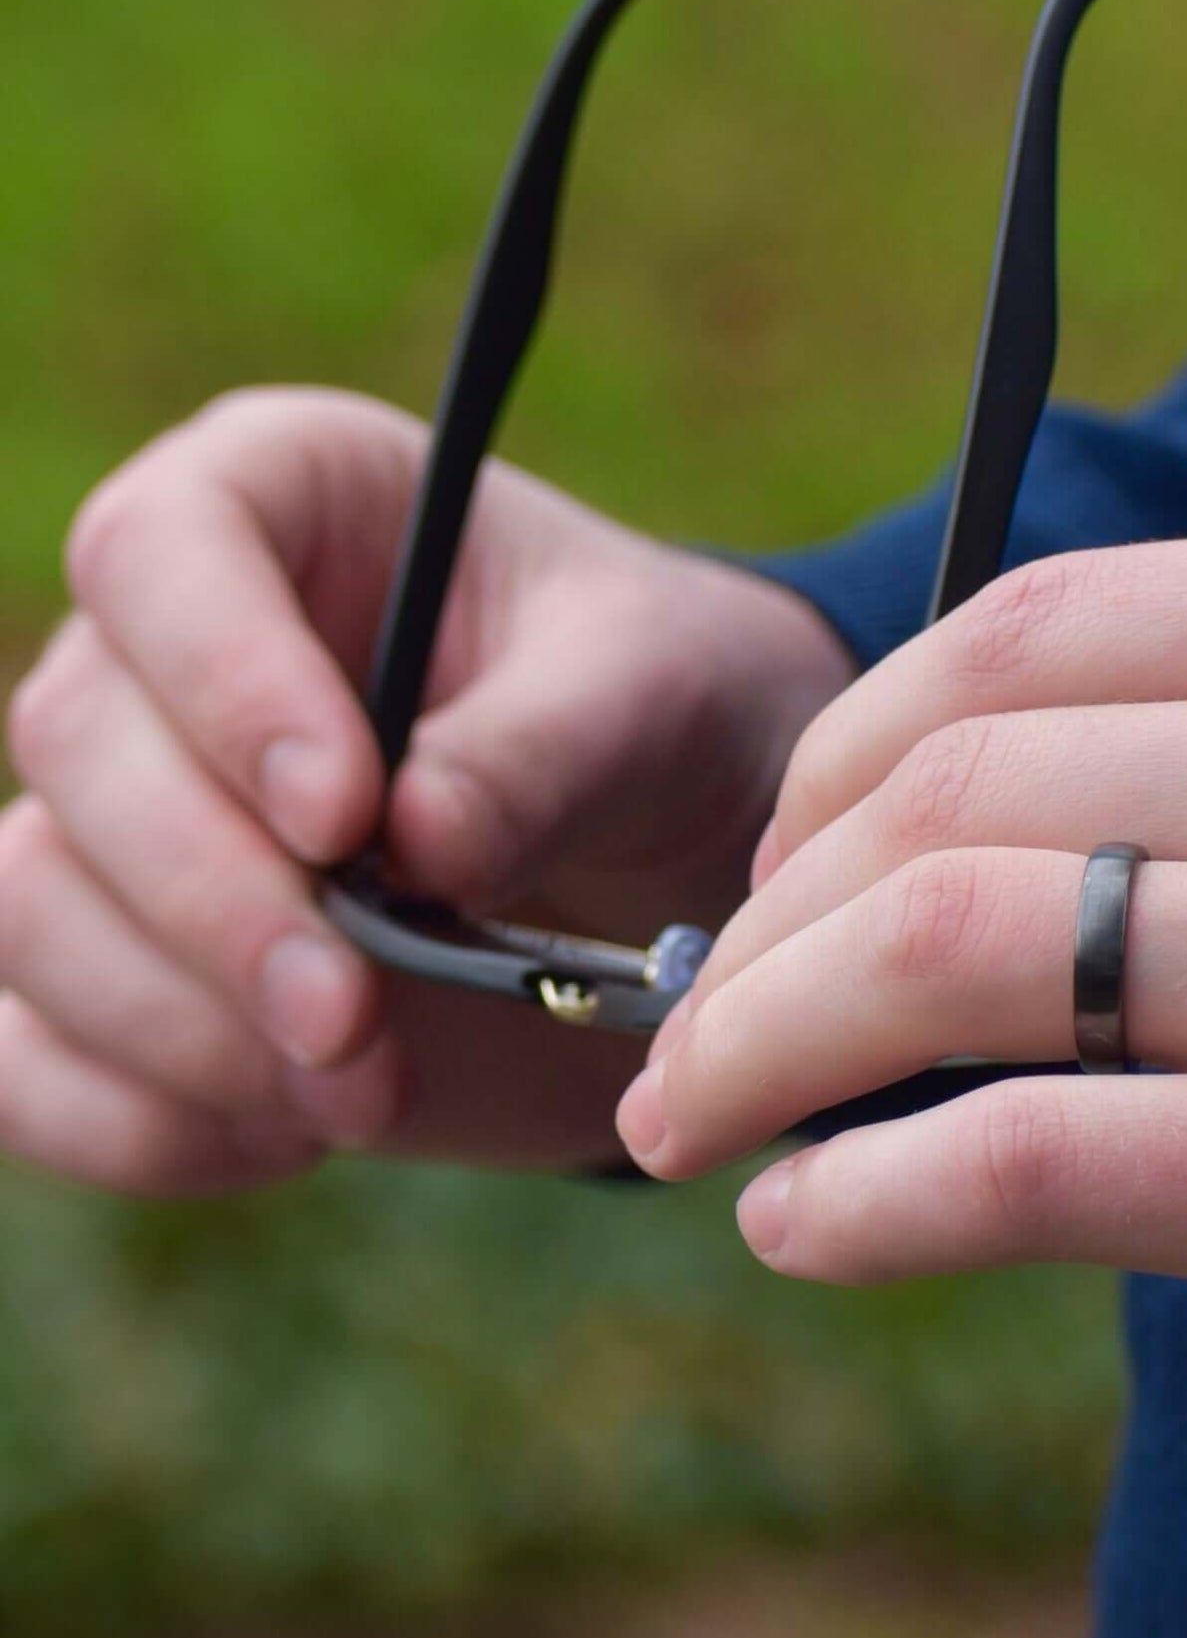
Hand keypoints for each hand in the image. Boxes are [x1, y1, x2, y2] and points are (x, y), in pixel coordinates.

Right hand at [1, 387, 850, 1191]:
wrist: (671, 851)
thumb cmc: (659, 711)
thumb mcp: (649, 695)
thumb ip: (541, 750)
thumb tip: (412, 843)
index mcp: (289, 502)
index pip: (162, 550)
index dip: (224, 684)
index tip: (344, 816)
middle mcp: (175, 646)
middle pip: (80, 743)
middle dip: (212, 901)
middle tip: (348, 1013)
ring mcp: (133, 810)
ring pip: (33, 904)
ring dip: (181, 1026)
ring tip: (360, 1088)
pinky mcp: (136, 964)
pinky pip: (32, 1053)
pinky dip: (139, 1118)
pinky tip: (289, 1135)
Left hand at [617, 528, 1186, 1540]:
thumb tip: (1000, 840)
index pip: (1027, 629)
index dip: (845, 748)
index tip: (782, 861)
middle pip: (951, 784)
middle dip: (764, 913)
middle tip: (699, 1015)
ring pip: (949, 947)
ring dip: (761, 1041)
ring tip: (695, 1119)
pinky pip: (1033, 1158)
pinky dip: (868, 1197)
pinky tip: (802, 1230)